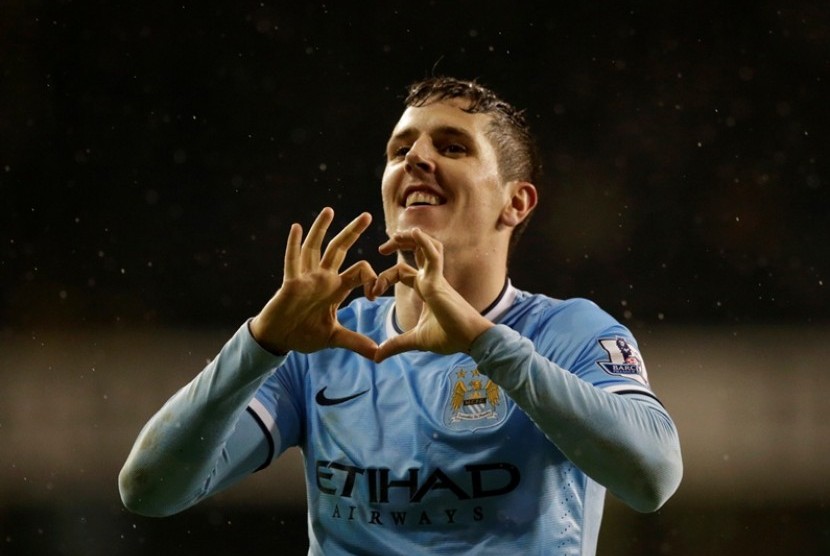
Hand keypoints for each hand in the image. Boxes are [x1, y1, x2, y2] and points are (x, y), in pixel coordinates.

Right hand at [250, 207, 378, 358]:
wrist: (279, 339)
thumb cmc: (303, 334)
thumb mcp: (334, 338)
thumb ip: (355, 342)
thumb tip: (378, 354)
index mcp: (336, 288)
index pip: (360, 271)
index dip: (372, 279)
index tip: (374, 295)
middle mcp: (323, 278)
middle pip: (340, 249)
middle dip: (353, 232)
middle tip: (367, 215)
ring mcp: (306, 278)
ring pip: (315, 248)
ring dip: (321, 229)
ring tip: (329, 210)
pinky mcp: (291, 283)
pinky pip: (292, 261)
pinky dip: (293, 245)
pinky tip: (296, 227)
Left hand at [372, 228, 491, 361]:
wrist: (471, 342)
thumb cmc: (450, 338)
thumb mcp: (416, 340)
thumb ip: (396, 345)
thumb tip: (376, 357)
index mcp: (426, 289)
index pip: (403, 272)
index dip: (385, 278)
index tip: (372, 294)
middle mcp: (432, 280)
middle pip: (417, 251)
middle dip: (399, 244)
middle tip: (381, 248)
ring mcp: (436, 278)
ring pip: (426, 247)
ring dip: (411, 237)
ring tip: (396, 234)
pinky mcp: (439, 282)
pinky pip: (433, 256)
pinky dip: (424, 243)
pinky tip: (415, 232)